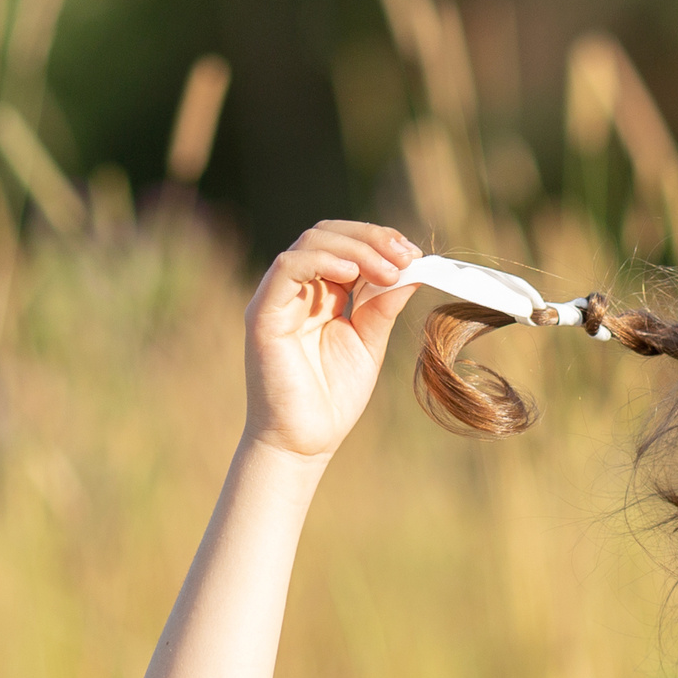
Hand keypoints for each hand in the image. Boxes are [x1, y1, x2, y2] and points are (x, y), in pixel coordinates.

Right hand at [242, 220, 423, 460]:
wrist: (305, 442)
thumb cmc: (333, 398)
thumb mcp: (369, 342)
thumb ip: (383, 305)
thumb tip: (413, 269)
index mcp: (322, 295)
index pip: (345, 246)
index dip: (379, 242)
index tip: (414, 256)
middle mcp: (298, 290)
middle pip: (328, 235)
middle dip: (371, 238)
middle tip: (406, 256)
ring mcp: (278, 299)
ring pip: (310, 243)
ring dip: (355, 248)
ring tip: (389, 270)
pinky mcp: (263, 314)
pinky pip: (287, 268)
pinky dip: (322, 261)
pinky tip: (353, 275)